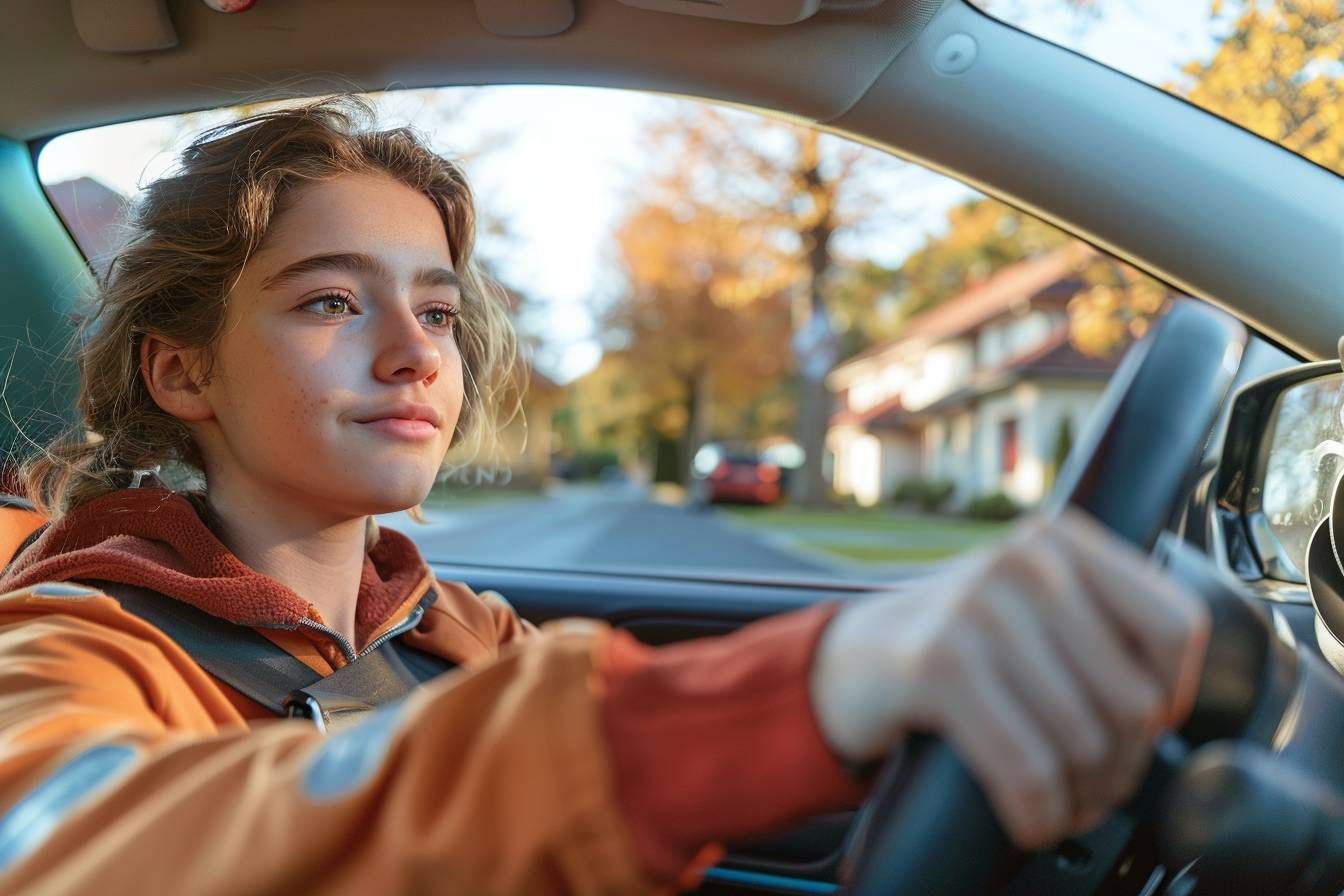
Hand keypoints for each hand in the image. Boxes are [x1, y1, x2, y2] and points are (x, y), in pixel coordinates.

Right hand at [808, 507, 1209, 849]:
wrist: (849, 663)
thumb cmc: (955, 646)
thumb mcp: (1031, 611)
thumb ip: (1100, 626)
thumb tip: (1172, 708)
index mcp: (1060, 542)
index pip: (1175, 626)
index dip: (1171, 696)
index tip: (1138, 726)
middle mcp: (1024, 562)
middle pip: (1133, 698)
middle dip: (1120, 767)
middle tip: (1092, 787)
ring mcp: (978, 609)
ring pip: (1084, 741)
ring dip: (1078, 799)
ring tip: (1060, 804)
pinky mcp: (939, 664)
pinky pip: (1026, 766)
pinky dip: (1035, 813)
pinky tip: (1027, 818)